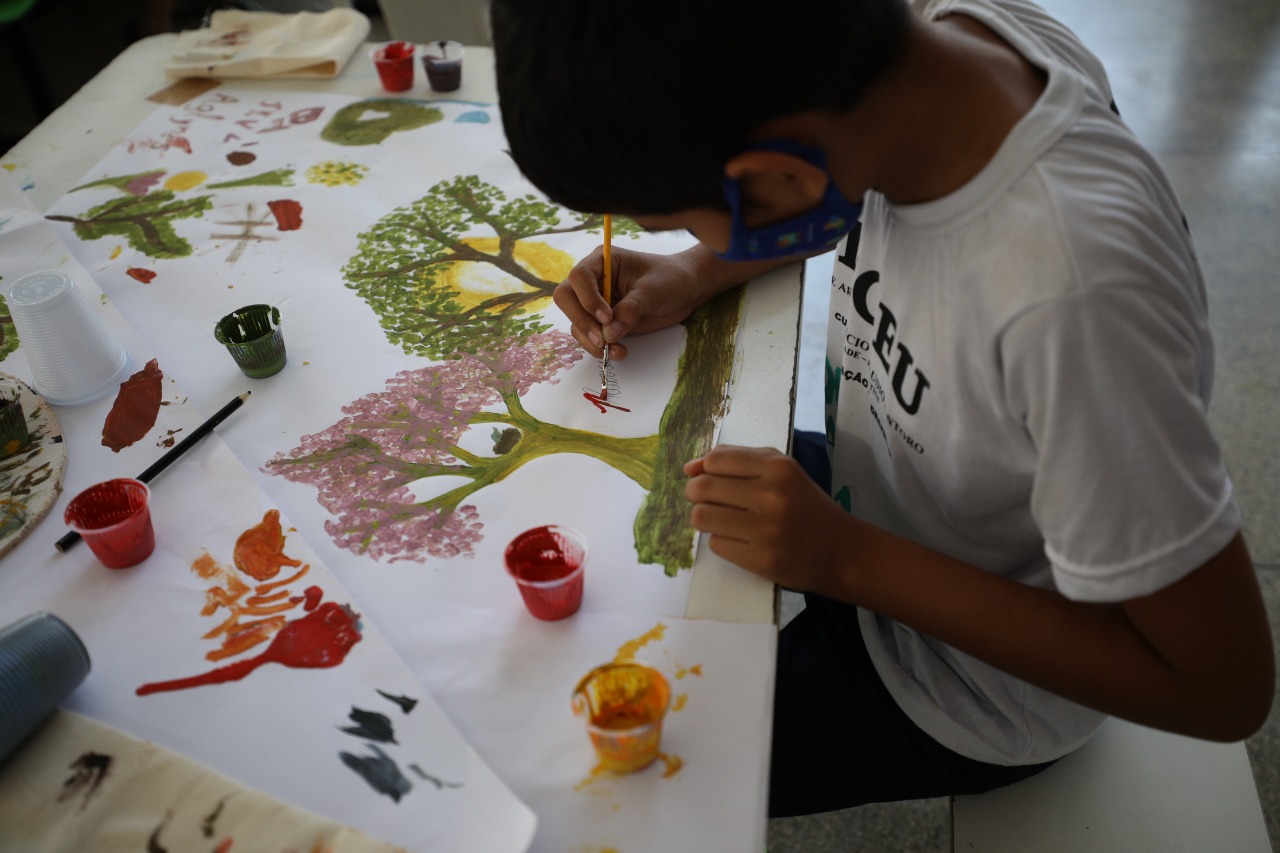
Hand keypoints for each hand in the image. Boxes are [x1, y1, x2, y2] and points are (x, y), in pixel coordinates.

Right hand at [553, 246, 720, 359]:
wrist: (684, 290)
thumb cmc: (670, 279)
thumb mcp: (652, 291)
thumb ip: (630, 310)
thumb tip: (609, 333)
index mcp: (602, 261)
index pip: (579, 277)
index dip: (587, 298)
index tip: (607, 317)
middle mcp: (593, 281)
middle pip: (566, 299)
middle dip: (582, 321)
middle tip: (603, 339)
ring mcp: (595, 302)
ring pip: (576, 322)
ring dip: (592, 340)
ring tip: (617, 350)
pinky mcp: (602, 321)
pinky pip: (590, 336)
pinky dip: (600, 347)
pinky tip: (620, 351)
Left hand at [683, 445, 851, 588]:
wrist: (841, 551)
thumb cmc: (807, 507)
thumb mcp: (782, 472)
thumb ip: (738, 461)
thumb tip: (690, 468)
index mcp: (778, 468)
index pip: (716, 460)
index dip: (703, 470)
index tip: (706, 479)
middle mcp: (772, 495)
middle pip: (703, 487)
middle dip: (695, 494)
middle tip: (705, 501)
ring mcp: (767, 530)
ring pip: (702, 517)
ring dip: (704, 519)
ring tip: (721, 520)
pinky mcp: (761, 559)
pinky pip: (716, 544)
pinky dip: (722, 542)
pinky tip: (741, 541)